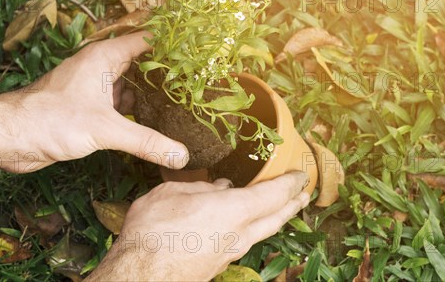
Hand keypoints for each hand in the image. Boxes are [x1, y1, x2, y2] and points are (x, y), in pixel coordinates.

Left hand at [13, 32, 188, 172]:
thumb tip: (181, 155)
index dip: (172, 43)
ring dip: (152, 95)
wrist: (12, 137)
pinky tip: (154, 123)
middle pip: (142, 64)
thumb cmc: (51, 120)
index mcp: (104, 57)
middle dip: (167, 73)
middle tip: (198, 82)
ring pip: (132, 86)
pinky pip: (120, 105)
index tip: (198, 51)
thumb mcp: (106, 129)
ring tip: (183, 103)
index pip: (146, 39)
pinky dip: (136, 112)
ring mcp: (94, 88)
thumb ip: (146, 142)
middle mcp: (101, 68)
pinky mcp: (88, 108)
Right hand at [89, 171, 310, 280]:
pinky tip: (245, 222)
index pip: (275, 193)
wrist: (140, 276)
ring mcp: (231, 252)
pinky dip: (256, 227)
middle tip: (304, 192)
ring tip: (283, 207)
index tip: (301, 173)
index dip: (291, 182)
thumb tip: (221, 187)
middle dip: (294, 202)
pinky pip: (247, 240)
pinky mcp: (219, 263)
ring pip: (265, 231)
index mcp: (234, 210)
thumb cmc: (153, 231)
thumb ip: (201, 188)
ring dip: (278, 216)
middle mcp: (240, 234)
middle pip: (278, 217)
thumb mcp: (172, 193)